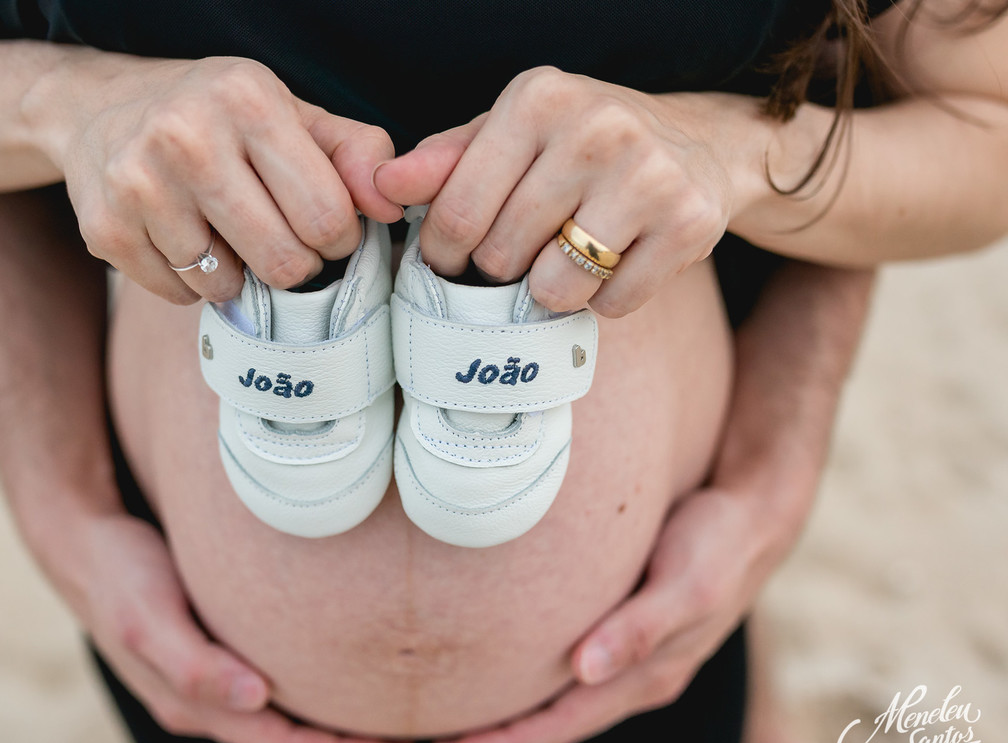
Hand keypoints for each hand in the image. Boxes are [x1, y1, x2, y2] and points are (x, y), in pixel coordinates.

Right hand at [38, 507, 415, 742]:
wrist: (80, 542)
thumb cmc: (119, 574)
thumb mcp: (150, 616)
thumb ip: (196, 663)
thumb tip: (256, 699)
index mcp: (191, 704)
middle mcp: (201, 701)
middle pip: (285, 740)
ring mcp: (204, 679)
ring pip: (277, 717)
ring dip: (325, 726)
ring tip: (380, 720)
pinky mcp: (209, 649)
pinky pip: (266, 686)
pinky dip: (302, 693)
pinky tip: (329, 674)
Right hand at [41, 54, 401, 303]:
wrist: (96, 108)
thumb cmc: (214, 116)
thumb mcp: (289, 113)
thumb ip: (355, 152)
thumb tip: (392, 206)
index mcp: (247, 100)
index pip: (326, 215)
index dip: (338, 237)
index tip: (324, 227)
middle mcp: (187, 136)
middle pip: (283, 262)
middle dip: (295, 264)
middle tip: (280, 239)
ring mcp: (139, 184)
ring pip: (229, 286)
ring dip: (239, 274)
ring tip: (223, 232)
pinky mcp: (106, 228)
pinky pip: (181, 296)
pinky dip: (193, 283)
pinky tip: (183, 240)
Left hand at [374, 67, 769, 316]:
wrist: (701, 144)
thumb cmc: (583, 144)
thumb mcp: (512, 134)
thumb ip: (446, 161)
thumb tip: (381, 184)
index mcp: (538, 99)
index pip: (459, 212)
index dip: (443, 256)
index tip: (450, 263)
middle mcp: (595, 128)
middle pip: (503, 255)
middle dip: (499, 272)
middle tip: (520, 256)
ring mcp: (648, 174)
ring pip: (555, 288)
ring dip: (551, 292)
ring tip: (568, 257)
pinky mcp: (688, 221)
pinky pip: (612, 303)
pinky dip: (605, 300)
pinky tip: (617, 261)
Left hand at [429, 485, 794, 742]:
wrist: (756, 517)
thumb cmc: (718, 545)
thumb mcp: (686, 585)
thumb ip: (639, 629)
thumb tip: (584, 671)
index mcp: (648, 678)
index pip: (561, 725)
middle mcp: (638, 677)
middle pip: (556, 722)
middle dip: (498, 739)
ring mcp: (634, 657)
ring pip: (563, 700)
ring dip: (516, 713)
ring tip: (460, 715)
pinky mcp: (629, 629)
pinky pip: (573, 669)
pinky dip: (537, 678)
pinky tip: (510, 666)